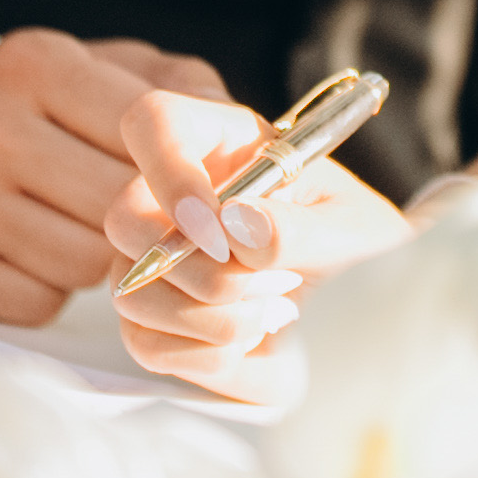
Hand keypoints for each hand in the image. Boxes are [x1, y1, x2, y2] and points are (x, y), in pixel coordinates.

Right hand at [0, 30, 236, 321]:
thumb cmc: (46, 106)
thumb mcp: (114, 70)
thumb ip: (188, 92)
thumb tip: (256, 143)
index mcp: (36, 64)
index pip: (145, 135)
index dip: (191, 180)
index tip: (223, 213)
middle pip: (118, 210)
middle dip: (150, 223)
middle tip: (159, 223)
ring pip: (83, 264)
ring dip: (105, 260)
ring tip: (90, 227)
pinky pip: (37, 303)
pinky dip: (53, 289)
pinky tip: (42, 253)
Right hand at [99, 87, 411, 399]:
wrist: (352, 297)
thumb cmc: (348, 239)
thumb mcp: (352, 226)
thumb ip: (302, 227)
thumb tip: (237, 227)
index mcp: (217, 143)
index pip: (153, 123)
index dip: (170, 172)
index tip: (218, 227)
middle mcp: (166, 195)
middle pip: (125, 221)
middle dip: (207, 271)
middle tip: (280, 281)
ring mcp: (148, 258)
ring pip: (133, 294)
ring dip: (216, 318)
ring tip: (279, 308)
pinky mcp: (150, 318)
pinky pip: (148, 345)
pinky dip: (210, 354)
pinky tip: (254, 334)